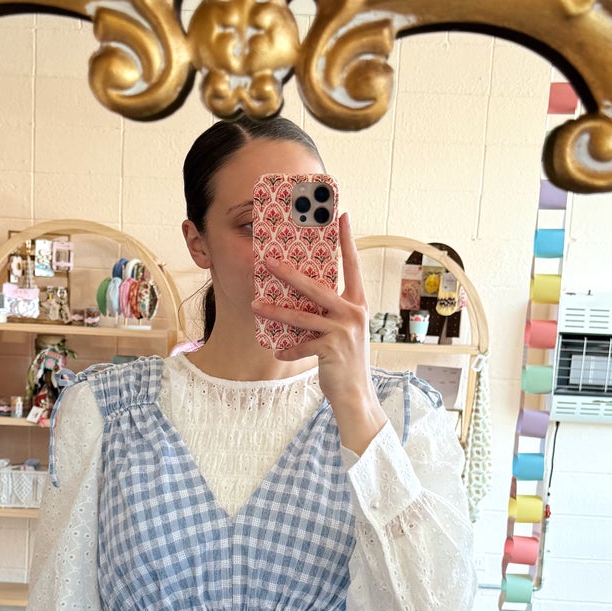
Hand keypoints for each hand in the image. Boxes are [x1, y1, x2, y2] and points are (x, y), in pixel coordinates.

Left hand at [251, 212, 387, 455]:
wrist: (355, 395)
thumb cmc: (344, 361)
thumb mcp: (342, 331)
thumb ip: (329, 312)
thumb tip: (303, 295)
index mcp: (357, 304)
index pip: (351, 266)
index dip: (347, 241)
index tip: (342, 215)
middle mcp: (353, 313)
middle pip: (316, 286)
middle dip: (289, 272)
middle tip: (268, 259)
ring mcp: (343, 331)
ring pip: (301, 316)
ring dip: (275, 311)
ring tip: (254, 304)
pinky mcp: (331, 349)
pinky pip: (301, 344)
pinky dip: (288, 349)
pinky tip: (279, 352)